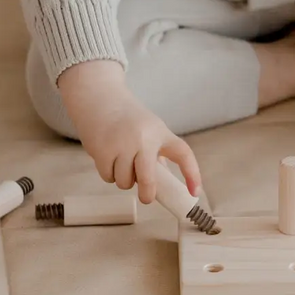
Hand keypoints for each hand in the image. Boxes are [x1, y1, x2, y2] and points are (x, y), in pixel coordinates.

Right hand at [58, 62, 201, 203]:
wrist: (98, 97)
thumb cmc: (126, 117)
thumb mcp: (149, 128)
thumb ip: (156, 153)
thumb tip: (162, 182)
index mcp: (160, 132)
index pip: (183, 153)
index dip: (192, 174)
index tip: (195, 192)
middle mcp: (143, 138)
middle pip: (148, 178)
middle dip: (147, 193)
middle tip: (146, 197)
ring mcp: (122, 144)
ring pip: (125, 181)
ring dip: (123, 179)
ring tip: (120, 161)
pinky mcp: (103, 150)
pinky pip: (108, 177)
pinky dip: (108, 174)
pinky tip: (107, 157)